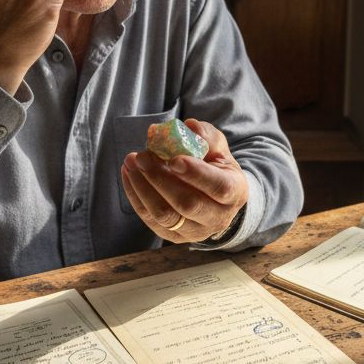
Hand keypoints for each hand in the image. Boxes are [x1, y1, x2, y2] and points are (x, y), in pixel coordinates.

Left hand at [120, 119, 248, 243]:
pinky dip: (136, 196)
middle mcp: (217, 217)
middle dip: (160, 178)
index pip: (218, 187)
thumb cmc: (215, 166)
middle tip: (142, 156)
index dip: (196, 174)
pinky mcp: (173, 236)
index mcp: (235, 192)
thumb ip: (207, 136)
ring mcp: (195, 231)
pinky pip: (150, 219)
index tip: (174, 159)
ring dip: (143, 188)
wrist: (215, 197)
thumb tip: (190, 127)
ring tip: (131, 163)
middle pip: (187, 204)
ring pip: (164, 215)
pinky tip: (129, 174)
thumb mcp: (218, 148)